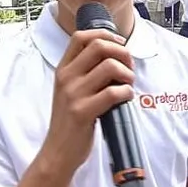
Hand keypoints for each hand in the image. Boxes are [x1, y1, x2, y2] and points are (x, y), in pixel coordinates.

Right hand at [41, 29, 134, 172]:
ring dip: (127, 74)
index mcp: (63, 69)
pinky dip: (127, 92)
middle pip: (99, 46)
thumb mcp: (69, 90)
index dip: (105, 35)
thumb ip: (85, 72)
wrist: (58, 151)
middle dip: (123, 53)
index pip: (81, 37)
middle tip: (129, 68)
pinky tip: (125, 98)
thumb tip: (116, 56)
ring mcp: (73, 94)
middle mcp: (66, 77)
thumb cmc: (71, 121)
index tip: (120, 44)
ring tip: (128, 85)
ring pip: (110, 66)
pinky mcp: (83, 112)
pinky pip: (113, 92)